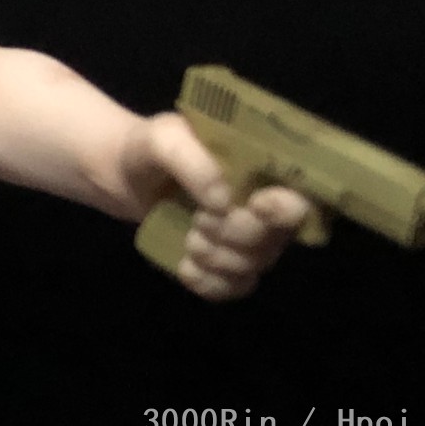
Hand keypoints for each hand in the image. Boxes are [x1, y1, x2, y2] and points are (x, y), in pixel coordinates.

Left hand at [121, 112, 312, 300]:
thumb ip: (192, 160)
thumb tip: (222, 202)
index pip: (302, 195)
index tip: (255, 205)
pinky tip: (186, 268)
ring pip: (253, 265)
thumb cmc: (150, 147)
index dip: (286, 209)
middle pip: (276, 239)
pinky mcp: (225, 262)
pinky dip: (210, 283)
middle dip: (236, 235)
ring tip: (189, 238)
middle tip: (200, 220)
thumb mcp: (163, 138)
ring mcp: (248, 238)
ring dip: (218, 259)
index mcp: (262, 167)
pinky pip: (234, 287)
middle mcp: (265, 206)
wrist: (123, 173)